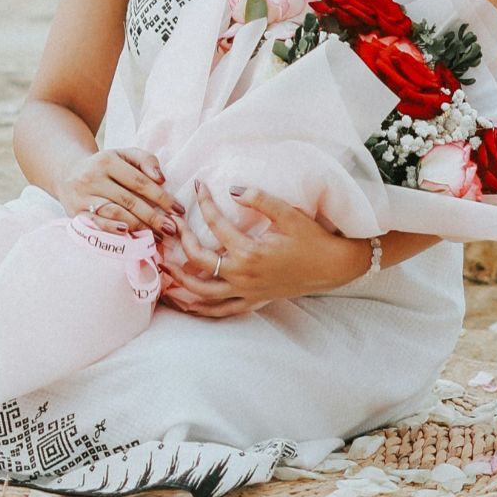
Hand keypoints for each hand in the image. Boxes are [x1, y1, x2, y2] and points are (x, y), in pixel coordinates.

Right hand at [54, 147, 182, 236]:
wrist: (67, 173)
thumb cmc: (104, 166)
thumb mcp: (123, 155)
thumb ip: (145, 160)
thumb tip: (161, 179)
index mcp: (107, 160)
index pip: (140, 182)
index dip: (162, 197)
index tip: (179, 210)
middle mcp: (92, 177)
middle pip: (129, 200)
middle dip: (154, 217)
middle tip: (172, 229)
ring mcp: (82, 196)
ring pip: (115, 213)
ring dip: (138, 227)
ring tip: (157, 236)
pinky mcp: (75, 212)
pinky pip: (97, 224)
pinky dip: (113, 230)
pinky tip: (129, 235)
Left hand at [160, 182, 364, 317]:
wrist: (332, 266)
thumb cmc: (311, 239)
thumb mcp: (289, 215)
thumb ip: (260, 200)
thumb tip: (233, 189)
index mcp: (250, 252)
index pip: (216, 224)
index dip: (204, 202)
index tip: (196, 186)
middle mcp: (243, 275)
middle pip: (198, 260)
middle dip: (181, 240)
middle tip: (171, 224)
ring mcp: (246, 292)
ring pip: (203, 292)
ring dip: (180, 281)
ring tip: (164, 267)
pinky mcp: (252, 301)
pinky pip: (221, 311)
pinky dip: (201, 310)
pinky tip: (186, 303)